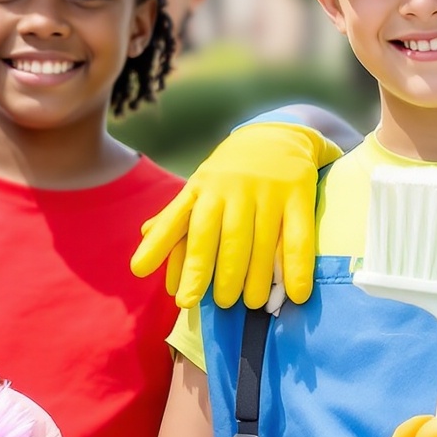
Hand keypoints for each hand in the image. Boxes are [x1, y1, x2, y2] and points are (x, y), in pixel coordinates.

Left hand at [130, 122, 339, 309]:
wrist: (277, 133)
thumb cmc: (229, 172)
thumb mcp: (199, 186)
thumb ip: (176, 214)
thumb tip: (144, 235)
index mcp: (201, 188)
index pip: (177, 220)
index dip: (158, 246)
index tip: (138, 270)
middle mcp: (231, 188)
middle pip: (221, 237)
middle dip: (214, 272)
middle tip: (218, 303)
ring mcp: (266, 191)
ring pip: (259, 241)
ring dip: (256, 277)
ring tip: (251, 303)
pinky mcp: (298, 194)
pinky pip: (298, 236)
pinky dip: (298, 267)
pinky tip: (296, 294)